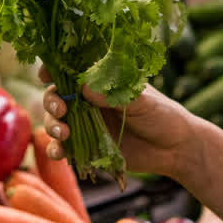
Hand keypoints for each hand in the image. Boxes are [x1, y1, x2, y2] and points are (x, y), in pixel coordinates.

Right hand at [40, 70, 195, 178]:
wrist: (176, 149)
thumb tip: (85, 86)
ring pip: (56, 122)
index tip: (46, 74)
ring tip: (63, 132)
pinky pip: (65, 148)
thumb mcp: (142, 100)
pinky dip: (57, 150)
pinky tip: (60, 153)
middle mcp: (88, 101)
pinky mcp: (88, 148)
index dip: (54, 70)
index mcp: (101, 82)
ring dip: (53, 125)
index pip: (70, 70)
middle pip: (57, 96)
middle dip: (52, 101)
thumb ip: (115, 93)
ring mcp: (86, 125)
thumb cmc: (162, 115)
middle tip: (61, 110)